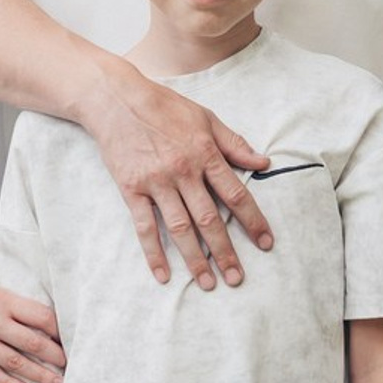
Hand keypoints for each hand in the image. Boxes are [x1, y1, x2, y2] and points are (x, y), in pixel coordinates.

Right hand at [0, 265, 64, 382]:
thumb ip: (4, 300)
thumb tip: (26, 313)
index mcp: (0, 298)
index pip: (39, 315)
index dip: (57, 328)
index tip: (67, 336)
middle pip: (32, 342)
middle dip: (55, 355)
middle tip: (70, 364)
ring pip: (16, 362)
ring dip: (39, 374)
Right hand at [86, 67, 272, 289]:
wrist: (117, 99)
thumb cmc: (164, 106)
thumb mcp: (204, 117)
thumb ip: (234, 143)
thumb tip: (264, 163)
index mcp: (204, 152)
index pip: (235, 194)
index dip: (253, 221)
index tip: (266, 243)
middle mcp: (183, 170)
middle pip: (209, 218)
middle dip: (226, 251)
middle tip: (238, 278)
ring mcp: (156, 182)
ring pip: (181, 228)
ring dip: (196, 259)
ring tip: (209, 283)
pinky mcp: (132, 189)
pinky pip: (145, 227)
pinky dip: (154, 253)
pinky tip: (164, 274)